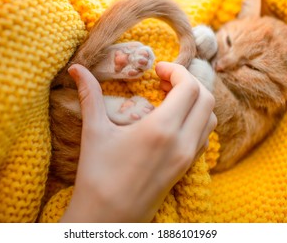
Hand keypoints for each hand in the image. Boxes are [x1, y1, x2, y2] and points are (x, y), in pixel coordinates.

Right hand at [60, 62, 216, 222]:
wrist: (107, 219)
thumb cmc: (97, 176)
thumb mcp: (94, 132)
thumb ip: (89, 95)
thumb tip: (76, 68)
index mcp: (161, 129)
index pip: (189, 87)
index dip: (177, 70)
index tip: (158, 69)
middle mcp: (182, 143)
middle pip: (206, 99)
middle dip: (189, 83)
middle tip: (164, 81)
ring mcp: (187, 158)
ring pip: (209, 119)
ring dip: (196, 102)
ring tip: (170, 99)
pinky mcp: (186, 169)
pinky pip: (203, 138)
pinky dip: (196, 121)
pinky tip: (172, 123)